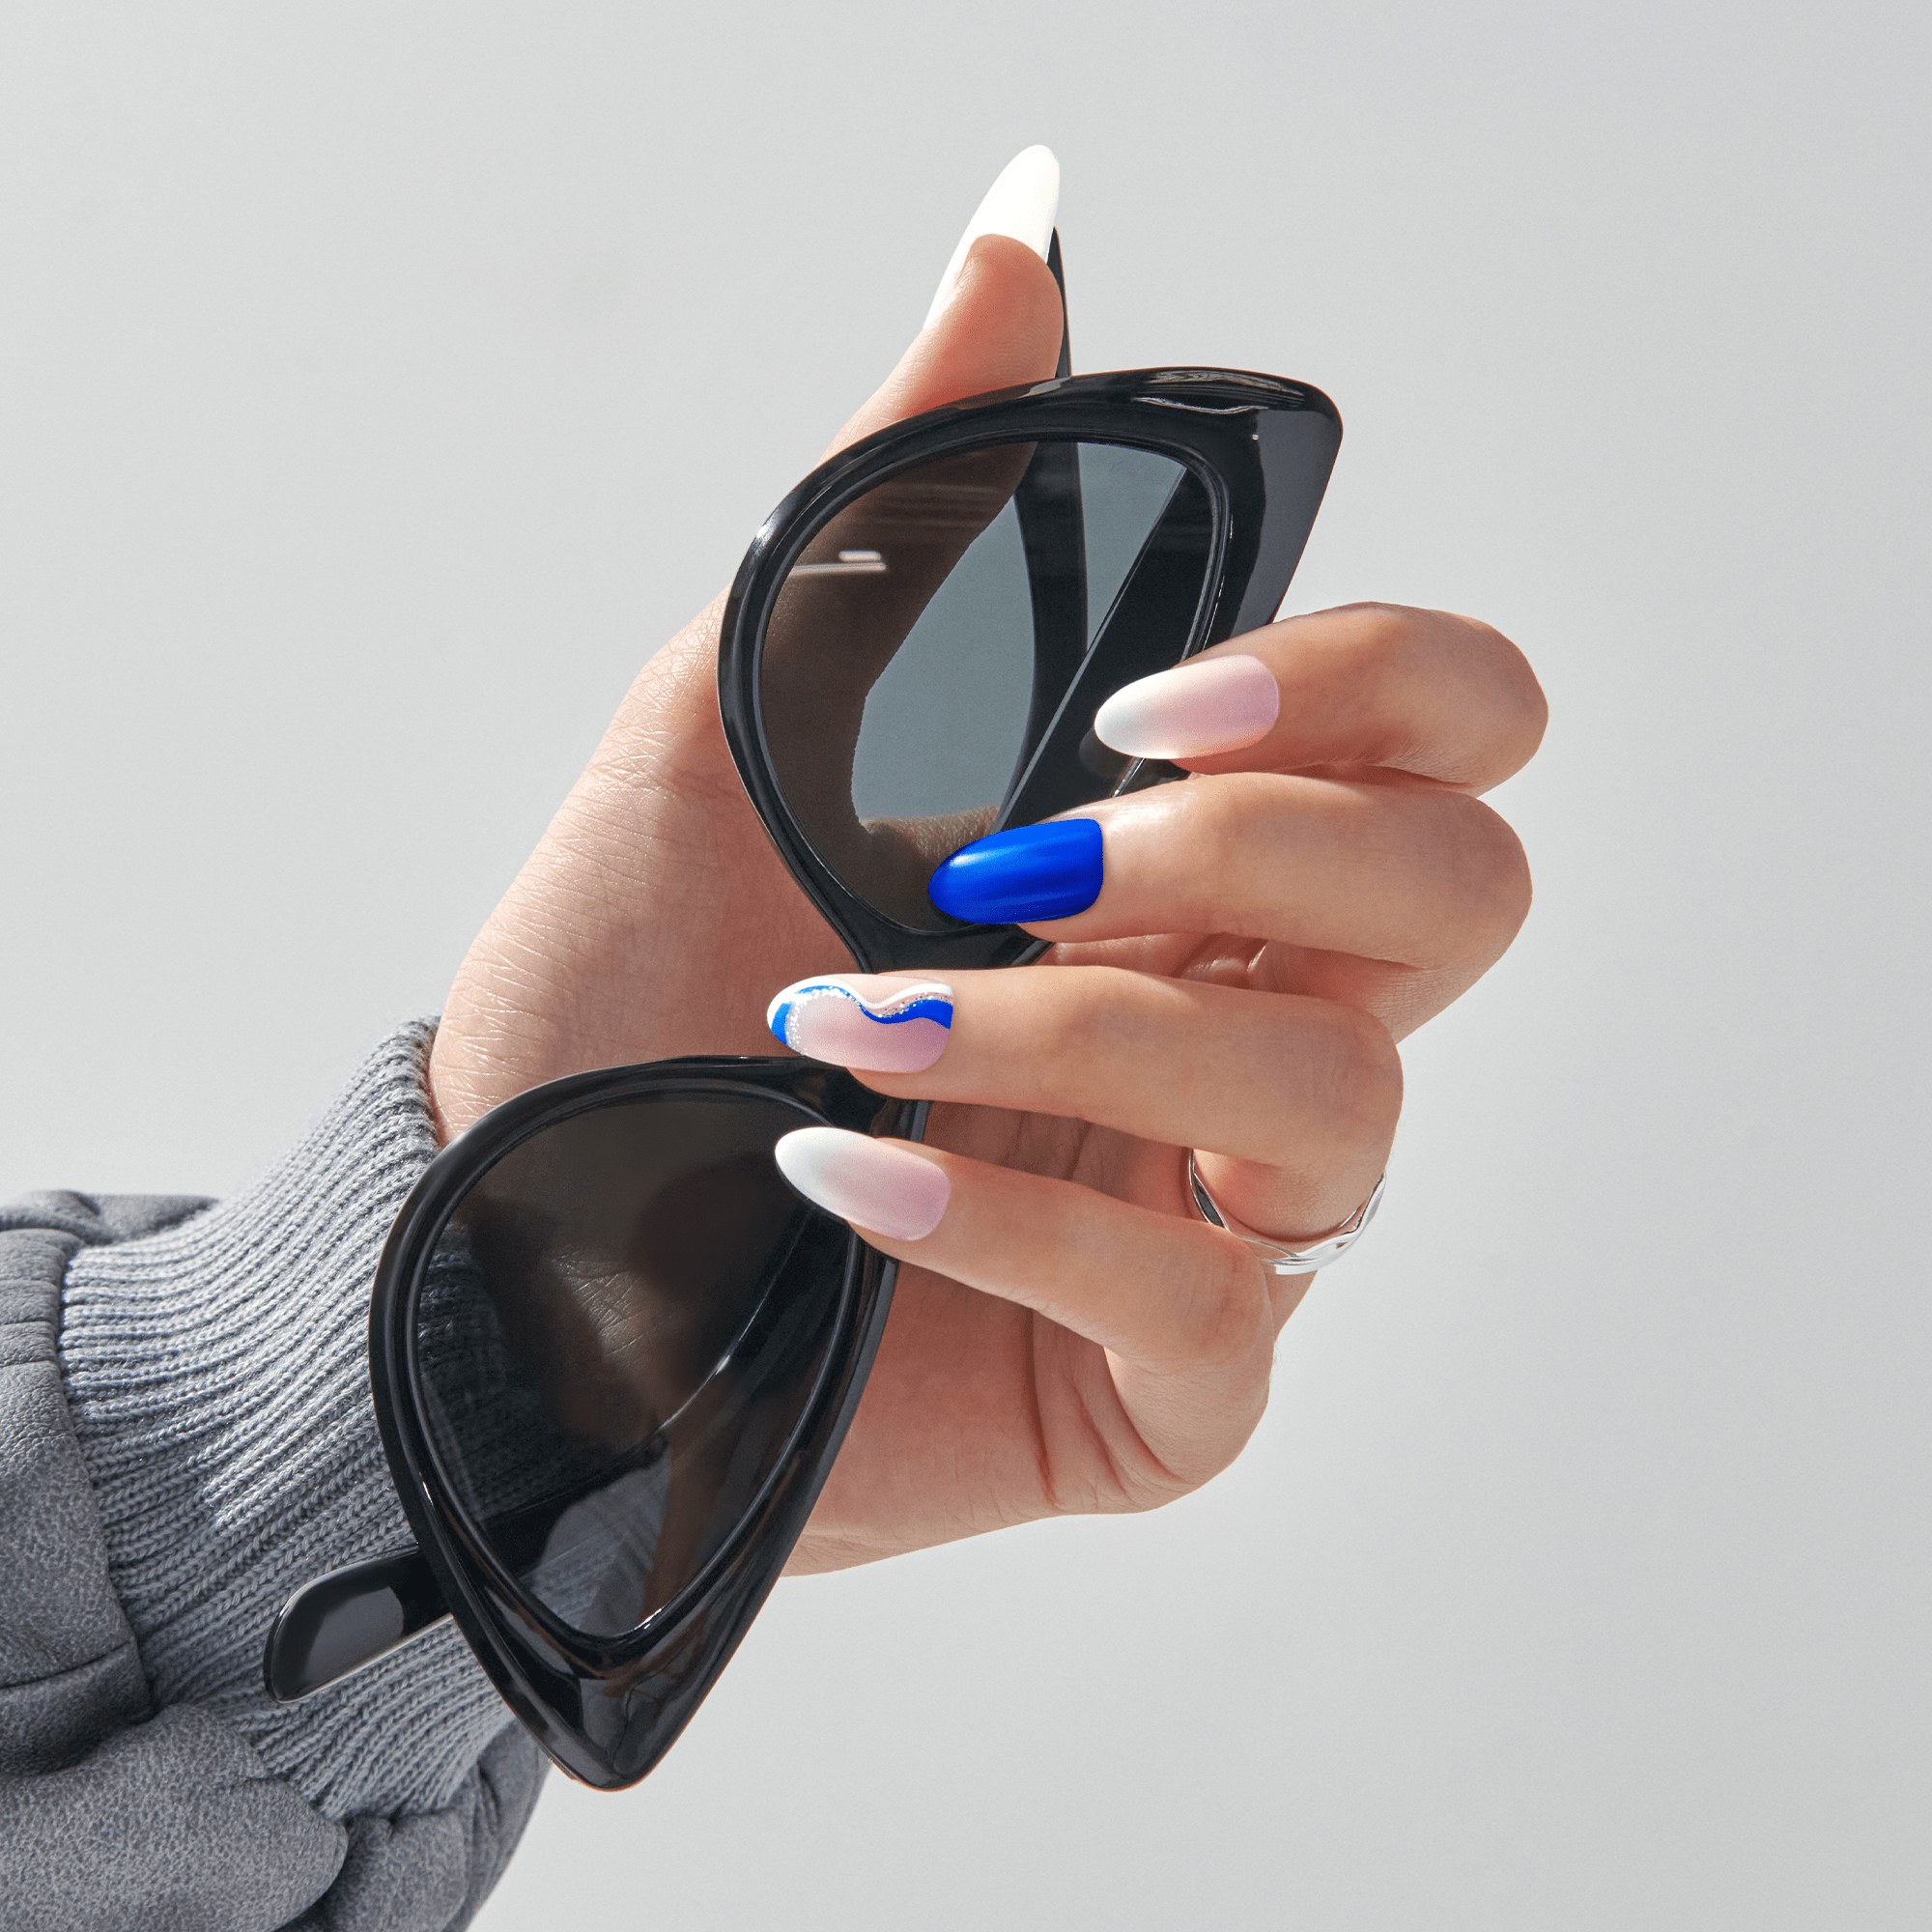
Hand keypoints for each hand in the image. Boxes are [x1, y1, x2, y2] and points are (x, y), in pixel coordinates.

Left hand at [427, 235, 1545, 1573]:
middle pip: (1462, 900)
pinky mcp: (1160, 1386)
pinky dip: (1022, 1222)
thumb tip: (1018, 256)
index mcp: (1190, 864)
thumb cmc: (633, 975)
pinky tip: (852, 1172)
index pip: (1443, 743)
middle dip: (1257, 850)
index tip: (1155, 703)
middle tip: (1021, 859)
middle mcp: (1242, 1023)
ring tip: (863, 1021)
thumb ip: (908, 501)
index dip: (1372, 693)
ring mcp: (1217, 1211)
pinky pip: (1201, 1310)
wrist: (518, 1225)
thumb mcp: (743, 713)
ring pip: (1343, 1106)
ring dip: (1086, 1030)